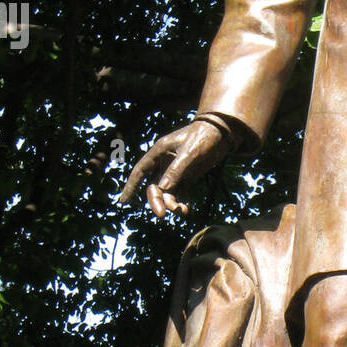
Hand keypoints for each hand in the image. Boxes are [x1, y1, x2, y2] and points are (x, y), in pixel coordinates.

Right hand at [118, 119, 234, 216]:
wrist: (223, 132)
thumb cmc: (204, 137)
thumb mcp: (190, 153)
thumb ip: (176, 170)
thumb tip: (163, 189)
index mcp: (159, 152)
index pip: (140, 171)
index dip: (131, 186)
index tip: (123, 201)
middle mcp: (164, 162)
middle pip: (154, 186)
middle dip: (156, 200)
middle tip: (162, 214)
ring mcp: (176, 170)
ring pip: (167, 191)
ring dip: (171, 202)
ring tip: (181, 211)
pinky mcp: (188, 176)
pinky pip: (180, 192)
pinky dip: (181, 202)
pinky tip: (186, 210)